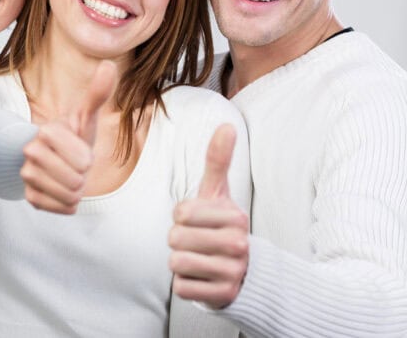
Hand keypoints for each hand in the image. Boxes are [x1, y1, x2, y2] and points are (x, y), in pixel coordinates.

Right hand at [20, 60, 115, 213]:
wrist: (53, 159)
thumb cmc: (73, 137)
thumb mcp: (85, 117)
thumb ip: (97, 93)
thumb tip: (108, 65)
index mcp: (47, 131)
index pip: (82, 159)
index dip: (87, 158)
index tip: (78, 149)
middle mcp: (30, 151)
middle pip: (75, 180)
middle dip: (82, 175)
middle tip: (74, 165)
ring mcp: (26, 175)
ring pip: (69, 195)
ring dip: (76, 190)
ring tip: (68, 176)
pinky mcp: (28, 196)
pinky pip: (61, 208)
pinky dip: (68, 204)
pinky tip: (61, 190)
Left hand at [168, 123, 248, 307]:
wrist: (244, 273)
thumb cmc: (220, 226)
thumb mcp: (218, 194)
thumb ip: (218, 160)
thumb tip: (227, 125)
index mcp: (235, 216)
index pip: (181, 212)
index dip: (180, 216)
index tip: (195, 220)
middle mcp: (239, 244)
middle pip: (175, 238)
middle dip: (177, 240)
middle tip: (195, 242)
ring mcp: (233, 272)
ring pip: (176, 263)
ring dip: (179, 262)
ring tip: (198, 259)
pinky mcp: (223, 296)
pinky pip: (182, 287)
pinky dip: (184, 283)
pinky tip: (200, 278)